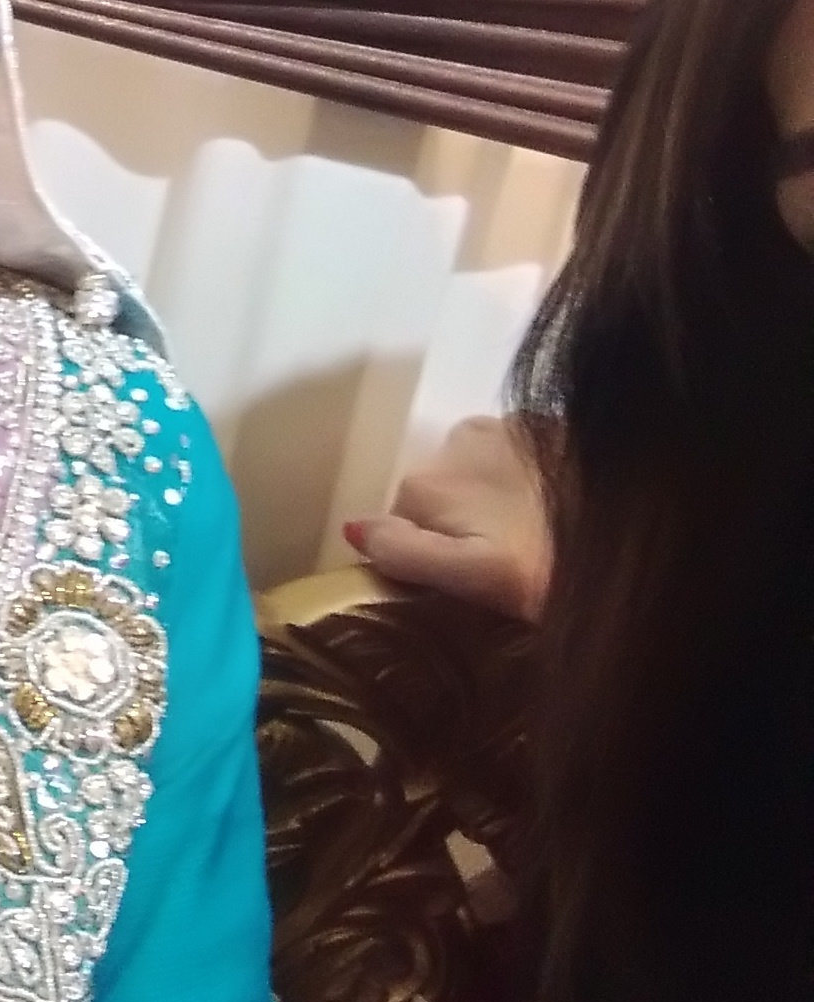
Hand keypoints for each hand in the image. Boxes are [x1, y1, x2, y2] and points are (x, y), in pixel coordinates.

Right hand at [344, 414, 552, 620]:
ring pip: (479, 463)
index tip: (465, 581)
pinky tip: (558, 502)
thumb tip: (352, 527)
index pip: (400, 519)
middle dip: (461, 517)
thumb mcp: (473, 578)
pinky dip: (529, 473)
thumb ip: (405, 551)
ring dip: (494, 491)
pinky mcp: (555, 421)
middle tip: (503, 559)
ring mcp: (509, 425)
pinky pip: (520, 449)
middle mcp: (457, 439)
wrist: (650, 531)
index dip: (428, 552)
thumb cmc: (548, 571)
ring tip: (532, 532)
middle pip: (439, 487)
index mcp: (428, 482)